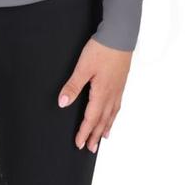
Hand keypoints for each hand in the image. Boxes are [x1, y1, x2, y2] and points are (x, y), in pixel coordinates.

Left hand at [57, 37, 132, 151]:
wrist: (120, 36)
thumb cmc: (102, 49)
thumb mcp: (83, 67)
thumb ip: (73, 85)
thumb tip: (63, 102)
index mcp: (101, 93)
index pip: (91, 118)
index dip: (84, 132)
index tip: (79, 144)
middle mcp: (111, 94)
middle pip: (103, 120)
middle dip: (95, 135)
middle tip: (91, 148)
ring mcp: (118, 88)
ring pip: (111, 114)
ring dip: (106, 127)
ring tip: (103, 137)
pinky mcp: (121, 82)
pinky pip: (117, 105)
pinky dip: (114, 114)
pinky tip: (112, 113)